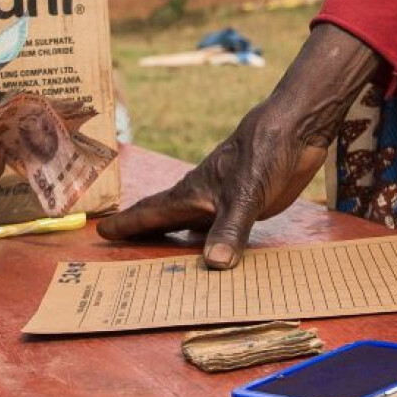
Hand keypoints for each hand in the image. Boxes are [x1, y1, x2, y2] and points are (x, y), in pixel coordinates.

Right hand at [98, 23, 379, 267]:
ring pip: (189, 224)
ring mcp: (223, 201)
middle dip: (141, 232)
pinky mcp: (246, 204)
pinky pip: (218, 229)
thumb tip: (213, 266)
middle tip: (117, 244)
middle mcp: (202, 199)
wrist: (295, 130)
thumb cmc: (263, 153)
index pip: (151, 212)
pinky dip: (208, 243)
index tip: (101, 232)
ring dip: (173, 239)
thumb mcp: (245, 196)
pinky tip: (211, 253)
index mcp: (192, 193)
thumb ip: (229, 230)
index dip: (127, 224)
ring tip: (156, 254)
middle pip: (164, 219)